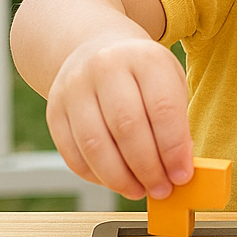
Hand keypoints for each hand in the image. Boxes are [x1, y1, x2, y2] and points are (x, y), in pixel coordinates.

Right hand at [46, 36, 193, 201]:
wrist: (96, 46)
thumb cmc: (142, 73)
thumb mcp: (169, 82)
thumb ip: (176, 120)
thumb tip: (178, 165)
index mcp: (145, 58)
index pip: (162, 108)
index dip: (173, 148)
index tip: (182, 175)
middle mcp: (106, 67)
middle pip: (127, 128)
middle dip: (148, 167)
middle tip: (162, 188)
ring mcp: (74, 88)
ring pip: (95, 144)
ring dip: (120, 178)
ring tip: (138, 190)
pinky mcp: (54, 110)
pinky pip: (72, 153)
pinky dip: (94, 175)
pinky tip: (114, 181)